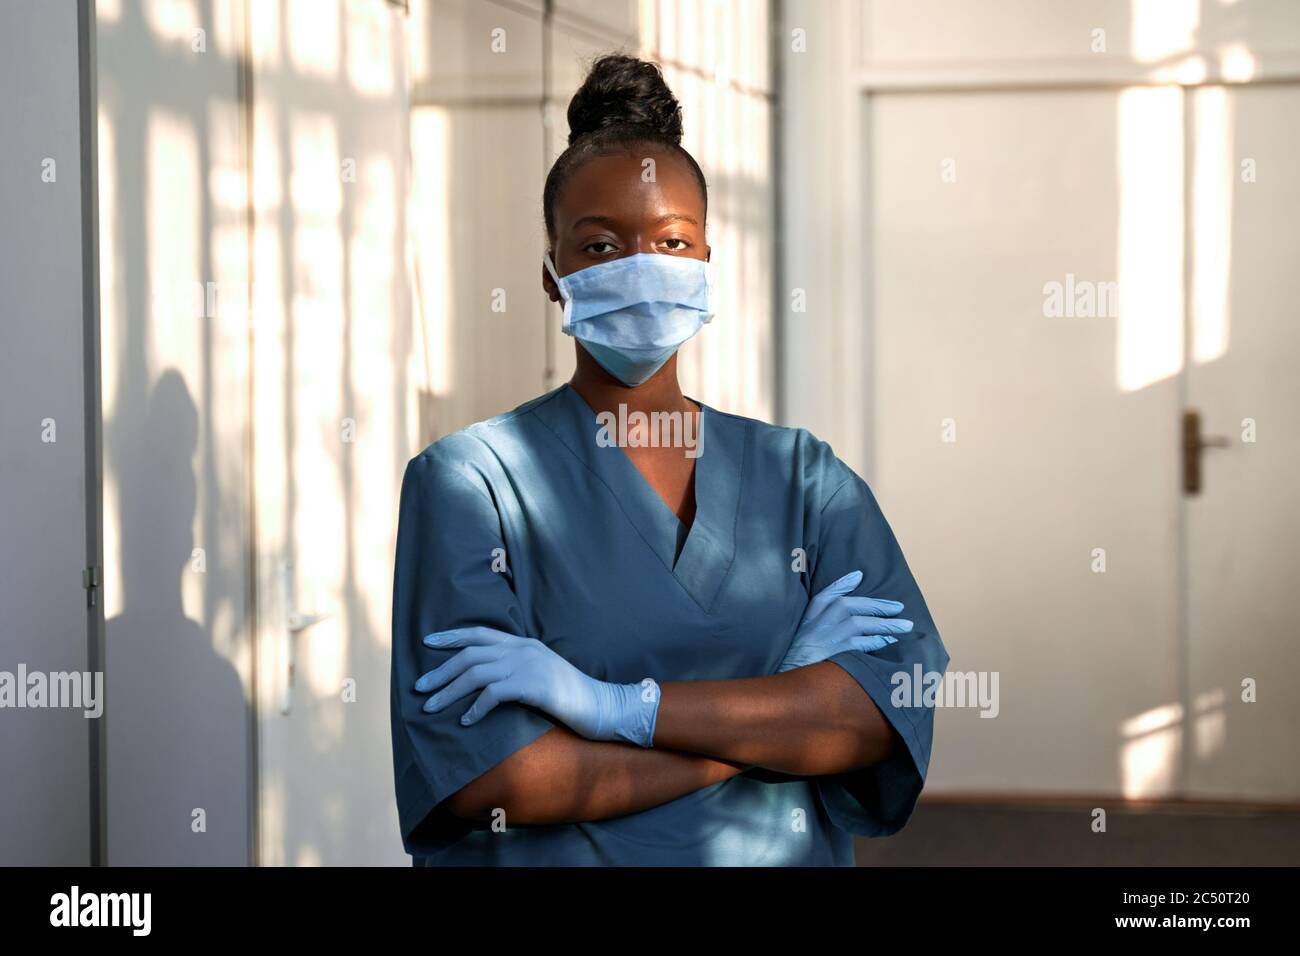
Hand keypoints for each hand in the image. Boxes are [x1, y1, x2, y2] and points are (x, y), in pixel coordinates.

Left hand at [415, 626, 659, 746]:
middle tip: (419, 688)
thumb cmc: (571, 697)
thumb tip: (487, 680)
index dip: (451, 637)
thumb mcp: (542, 674)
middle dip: (441, 671)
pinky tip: (465, 722)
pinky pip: (494, 694)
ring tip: (431, 708)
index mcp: (524, 644)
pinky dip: (475, 708)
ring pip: (476, 673)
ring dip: (449, 692)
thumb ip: (518, 669)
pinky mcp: (534, 686)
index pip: (480, 633)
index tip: (427, 643)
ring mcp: (529, 665)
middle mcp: (523, 649)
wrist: (603, 706)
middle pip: (471, 654)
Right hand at [779, 570, 911, 671]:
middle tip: (899, 607)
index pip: (824, 596)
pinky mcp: (834, 656)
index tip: (859, 576)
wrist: (786, 684)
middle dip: (876, 605)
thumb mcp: (802, 637)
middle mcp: (817, 626)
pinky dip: (876, 641)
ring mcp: (826, 640)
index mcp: (808, 620)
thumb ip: (817, 622)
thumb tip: (842, 607)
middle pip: (849, 606)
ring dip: (884, 623)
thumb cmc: (797, 662)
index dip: (842, 585)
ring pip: (859, 624)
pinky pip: (860, 644)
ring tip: (904, 625)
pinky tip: (889, 641)